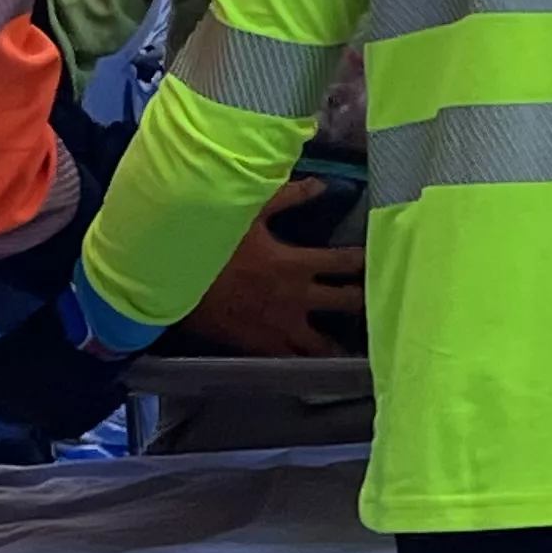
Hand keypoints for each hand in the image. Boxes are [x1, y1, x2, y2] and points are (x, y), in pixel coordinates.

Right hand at [180, 181, 366, 357]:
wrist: (173, 283)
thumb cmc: (212, 245)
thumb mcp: (249, 213)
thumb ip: (288, 197)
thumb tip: (321, 185)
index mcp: (296, 265)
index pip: (345, 263)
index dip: (365, 261)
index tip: (378, 260)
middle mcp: (296, 300)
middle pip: (346, 304)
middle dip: (363, 302)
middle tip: (377, 303)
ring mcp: (279, 327)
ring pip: (321, 344)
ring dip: (339, 345)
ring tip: (354, 350)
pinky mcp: (259, 346)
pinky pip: (289, 360)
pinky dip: (304, 362)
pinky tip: (313, 367)